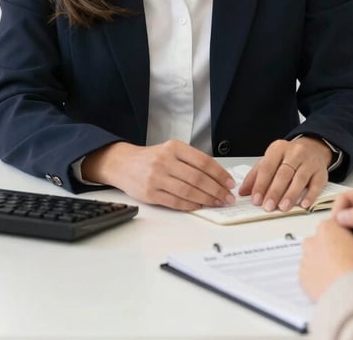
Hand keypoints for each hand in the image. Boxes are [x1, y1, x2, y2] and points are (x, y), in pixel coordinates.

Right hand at [83, 140, 235, 210]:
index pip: (203, 161)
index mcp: (174, 147)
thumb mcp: (170, 150)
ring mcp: (157, 178)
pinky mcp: (151, 193)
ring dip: (207, 199)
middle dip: (217, 190)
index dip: (219, 174)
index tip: (230, 182)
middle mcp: (165, 161)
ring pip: (189, 191)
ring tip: (217, 203)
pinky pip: (176, 202)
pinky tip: (200, 206)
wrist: (122, 164)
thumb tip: (217, 176)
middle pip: (198, 178)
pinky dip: (191, 205)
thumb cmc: (151, 158)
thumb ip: (190, 160)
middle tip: (227, 197)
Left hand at [237, 137, 330, 212]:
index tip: (256, 199)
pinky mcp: (321, 172)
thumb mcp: (271, 160)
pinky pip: (316, 184)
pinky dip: (310, 195)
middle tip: (268, 206)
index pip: (267, 167)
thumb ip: (256, 175)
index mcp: (278, 148)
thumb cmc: (289, 157)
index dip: (261, 184)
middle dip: (274, 191)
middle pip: (283, 173)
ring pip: (299, 178)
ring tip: (282, 207)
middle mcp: (295, 153)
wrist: (313, 148)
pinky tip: (303, 204)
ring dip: (290, 194)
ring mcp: (309, 162)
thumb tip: (243, 192)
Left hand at [300, 218, 352, 300]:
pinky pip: (312, 274)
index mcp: (327, 227)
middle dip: (335, 246)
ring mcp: (305, 260)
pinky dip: (320, 277)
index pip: (338, 223)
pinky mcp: (302, 278)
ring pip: (316, 257)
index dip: (349, 233)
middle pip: (325, 239)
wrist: (350, 297)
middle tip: (350, 260)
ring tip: (341, 274)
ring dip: (326, 261)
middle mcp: (312, 240)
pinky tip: (333, 283)